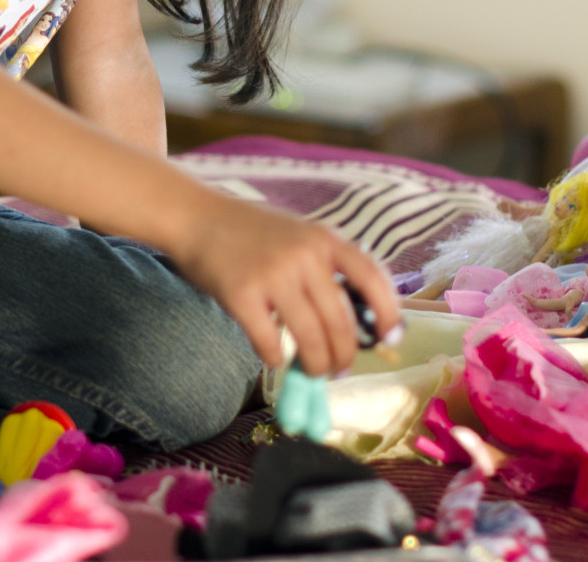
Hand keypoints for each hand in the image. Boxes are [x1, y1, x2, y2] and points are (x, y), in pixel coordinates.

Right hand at [167, 191, 399, 376]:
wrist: (197, 217)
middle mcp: (304, 255)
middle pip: (341, 322)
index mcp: (324, 239)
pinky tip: (274, 356)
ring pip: (311, 338)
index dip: (388, 314)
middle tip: (340, 369)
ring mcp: (272, 274)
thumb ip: (325, 269)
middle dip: (345, 355)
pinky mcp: (241, 294)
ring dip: (316, 364)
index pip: (372, 278)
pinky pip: (270, 342)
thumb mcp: (298, 235)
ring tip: (314, 371)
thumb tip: (355, 326)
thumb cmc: (251, 233)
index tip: (390, 340)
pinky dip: (276, 357)